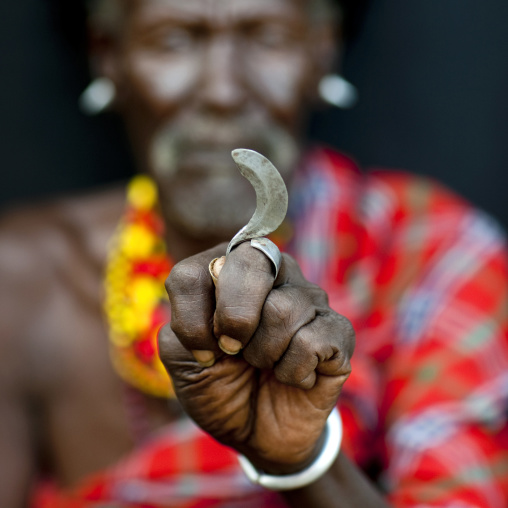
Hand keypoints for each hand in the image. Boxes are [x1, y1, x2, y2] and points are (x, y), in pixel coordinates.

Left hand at [159, 242, 354, 473]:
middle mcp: (272, 273)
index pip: (195, 271)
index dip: (191, 319)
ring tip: (266, 364)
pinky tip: (294, 376)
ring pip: (281, 308)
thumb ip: (181, 329)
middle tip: (233, 350)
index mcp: (226, 271)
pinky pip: (311, 341)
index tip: (204, 352)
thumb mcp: (184, 363)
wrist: (258, 432)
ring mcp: (308, 298)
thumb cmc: (220, 386)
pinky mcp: (337, 330)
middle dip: (233, 319)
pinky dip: (292, 372)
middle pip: (249, 262)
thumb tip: (216, 312)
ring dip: (263, 354)